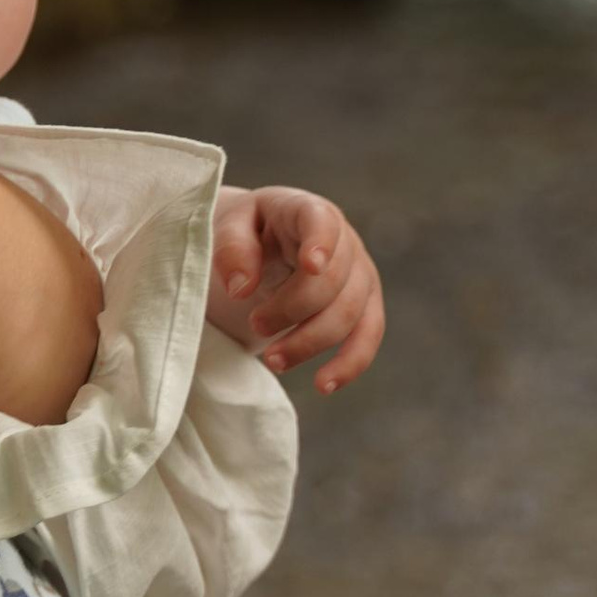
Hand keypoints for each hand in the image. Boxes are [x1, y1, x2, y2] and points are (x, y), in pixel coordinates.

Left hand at [209, 185, 385, 391]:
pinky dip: (349, 363)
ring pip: (351, 314)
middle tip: (254, 324)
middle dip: (292, 310)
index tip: (311, 265)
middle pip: (333, 281)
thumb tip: (241, 288)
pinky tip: (324, 385)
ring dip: (311, 342)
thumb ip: (232, 249)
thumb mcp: (227, 227)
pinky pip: (368, 336)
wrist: (263, 244)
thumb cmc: (246, 233)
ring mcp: (360, 273)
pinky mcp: (365, 305)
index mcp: (306, 211)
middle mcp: (344, 240)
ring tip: (272, 360)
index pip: (322, 221)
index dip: (321, 242)